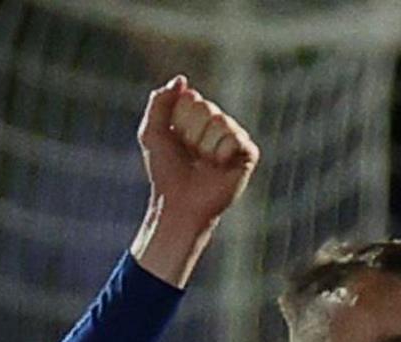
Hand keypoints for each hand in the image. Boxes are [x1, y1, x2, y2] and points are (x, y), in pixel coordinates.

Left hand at [130, 78, 258, 286]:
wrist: (178, 203)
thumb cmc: (165, 172)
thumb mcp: (152, 133)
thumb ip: (159, 103)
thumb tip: (182, 80)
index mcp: (198, 116)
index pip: (191, 98)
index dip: (178, 120)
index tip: (175, 140)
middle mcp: (218, 123)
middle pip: (206, 107)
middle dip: (191, 132)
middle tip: (190, 154)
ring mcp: (234, 137)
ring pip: (221, 121)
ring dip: (204, 145)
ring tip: (203, 163)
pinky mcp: (248, 153)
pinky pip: (236, 138)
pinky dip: (221, 153)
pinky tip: (218, 167)